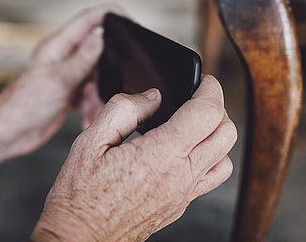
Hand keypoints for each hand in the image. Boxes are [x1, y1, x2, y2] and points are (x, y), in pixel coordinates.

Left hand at [0, 4, 124, 180]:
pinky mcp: (67, 94)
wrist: (7, 134)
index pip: (87, 20)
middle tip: (113, 85)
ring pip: (95, 77)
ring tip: (91, 110)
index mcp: (57, 47)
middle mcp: (62, 58)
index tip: (129, 19)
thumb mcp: (58, 81)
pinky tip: (85, 118)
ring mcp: (65, 76)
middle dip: (107, 70)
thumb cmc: (22, 106)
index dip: (109, 14)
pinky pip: (88, 95)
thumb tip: (100, 38)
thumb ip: (81, 60)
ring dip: (98, 95)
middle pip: (96, 52)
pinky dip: (91, 106)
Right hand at [30, 75, 236, 241]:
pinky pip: (212, 178)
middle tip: (197, 97)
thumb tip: (152, 96)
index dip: (210, 88)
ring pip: (226, 157)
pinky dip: (210, 158)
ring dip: (217, 134)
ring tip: (194, 123)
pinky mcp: (180, 206)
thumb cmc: (79, 195)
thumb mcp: (90, 140)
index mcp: (160, 155)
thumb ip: (123, 109)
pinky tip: (186, 151)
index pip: (207, 113)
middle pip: (226, 132)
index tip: (204, 80)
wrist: (79, 238)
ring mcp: (183, 194)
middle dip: (217, 107)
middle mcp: (180, 176)